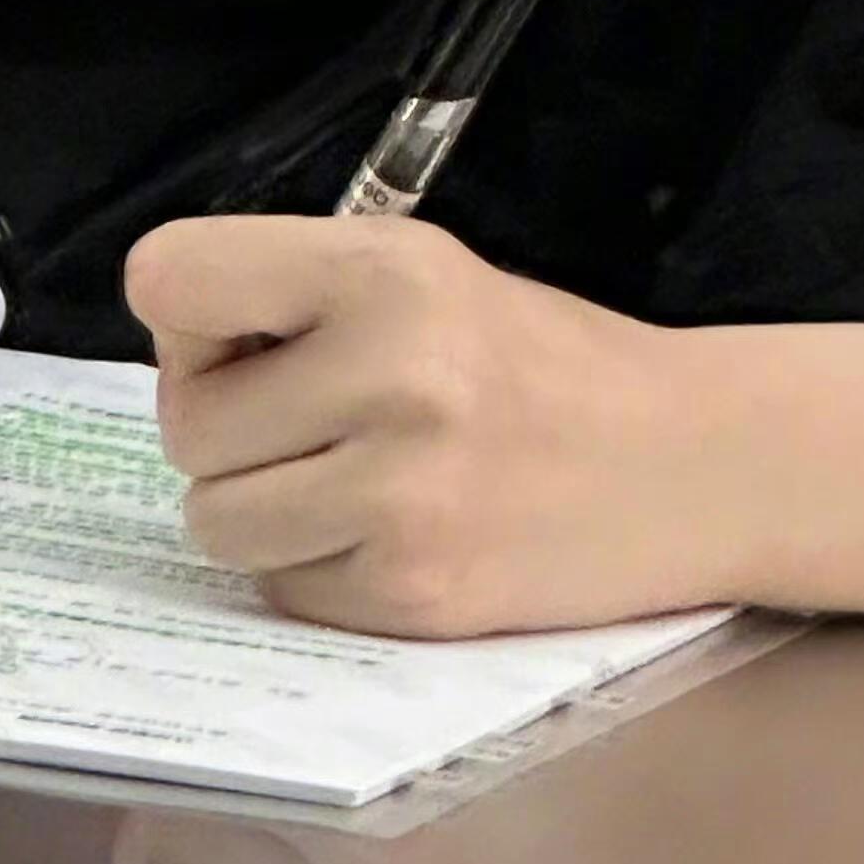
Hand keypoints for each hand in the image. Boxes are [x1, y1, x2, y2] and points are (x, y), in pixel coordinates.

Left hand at [126, 214, 748, 635]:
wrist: (694, 464)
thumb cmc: (539, 363)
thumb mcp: (425, 272)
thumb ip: (294, 291)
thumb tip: (172, 348)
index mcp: (383, 271)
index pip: (168, 278)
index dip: (191, 318)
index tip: (248, 340)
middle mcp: (389, 376)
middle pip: (186, 425)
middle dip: (232, 430)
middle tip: (319, 422)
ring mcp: (400, 496)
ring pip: (215, 521)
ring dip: (264, 510)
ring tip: (353, 481)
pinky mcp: (412, 592)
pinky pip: (282, 589)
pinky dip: (320, 570)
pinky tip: (397, 533)